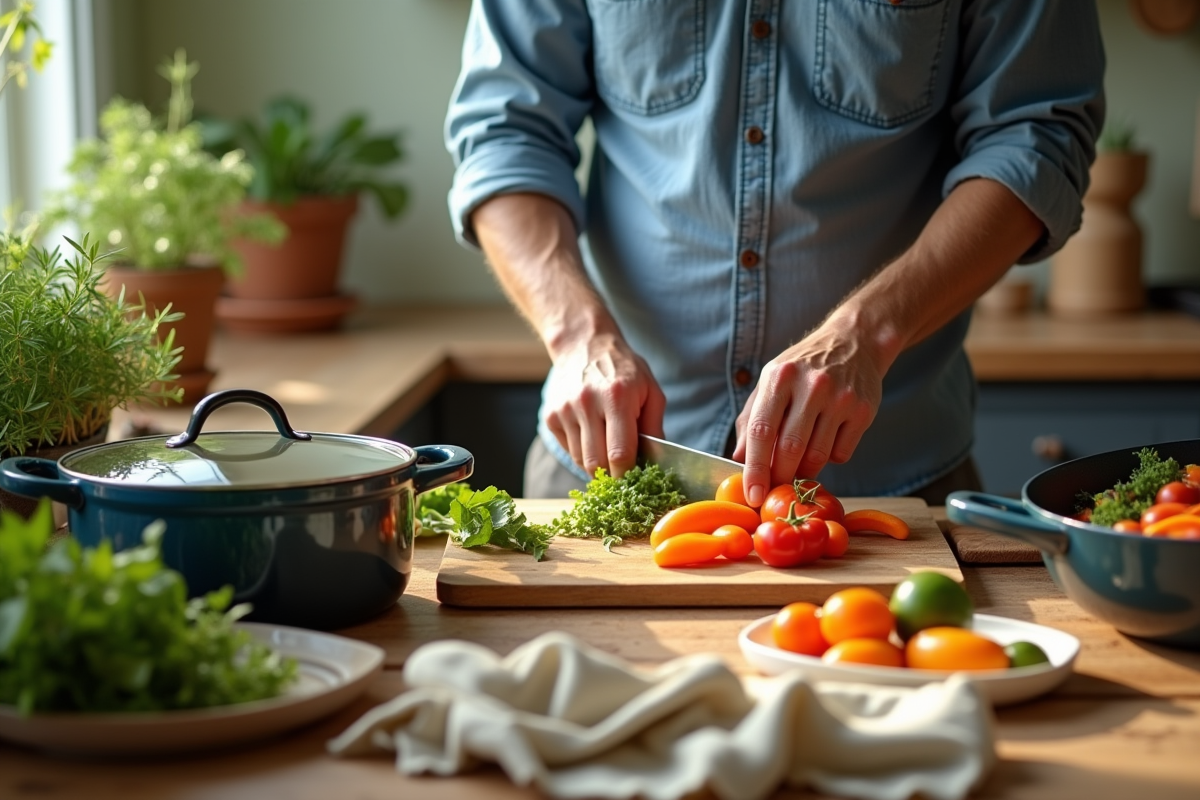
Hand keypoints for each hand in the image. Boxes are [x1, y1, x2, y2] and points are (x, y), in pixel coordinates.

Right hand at [544, 332, 665, 477]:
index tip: (634, 480)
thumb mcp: (650, 389)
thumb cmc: (623, 369)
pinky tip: (592, 436)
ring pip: (580, 460)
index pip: (619, 453)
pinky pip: (567, 450)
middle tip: (622, 473)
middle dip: (611, 475)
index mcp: (617, 397)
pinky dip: (581, 452)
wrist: (583, 345)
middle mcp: (587, 403)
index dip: (627, 474)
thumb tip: (655, 462)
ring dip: (596, 464)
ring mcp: (565, 410)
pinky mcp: (551, 416)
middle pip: (596, 462)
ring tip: (607, 448)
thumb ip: (654, 426)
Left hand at [733, 318, 884, 505]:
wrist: (854, 342)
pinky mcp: (863, 411)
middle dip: (780, 477)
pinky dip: (830, 458)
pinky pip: (841, 454)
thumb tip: (739, 460)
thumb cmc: (803, 368)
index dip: (755, 469)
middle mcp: (811, 386)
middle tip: (776, 488)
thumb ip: (751, 419)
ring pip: (817, 457)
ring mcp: (840, 398)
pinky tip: (826, 440)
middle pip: (790, 449)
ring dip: (805, 470)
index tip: (752, 495)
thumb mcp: (771, 382)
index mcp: (779, 378)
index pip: (761, 432)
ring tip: (800, 463)